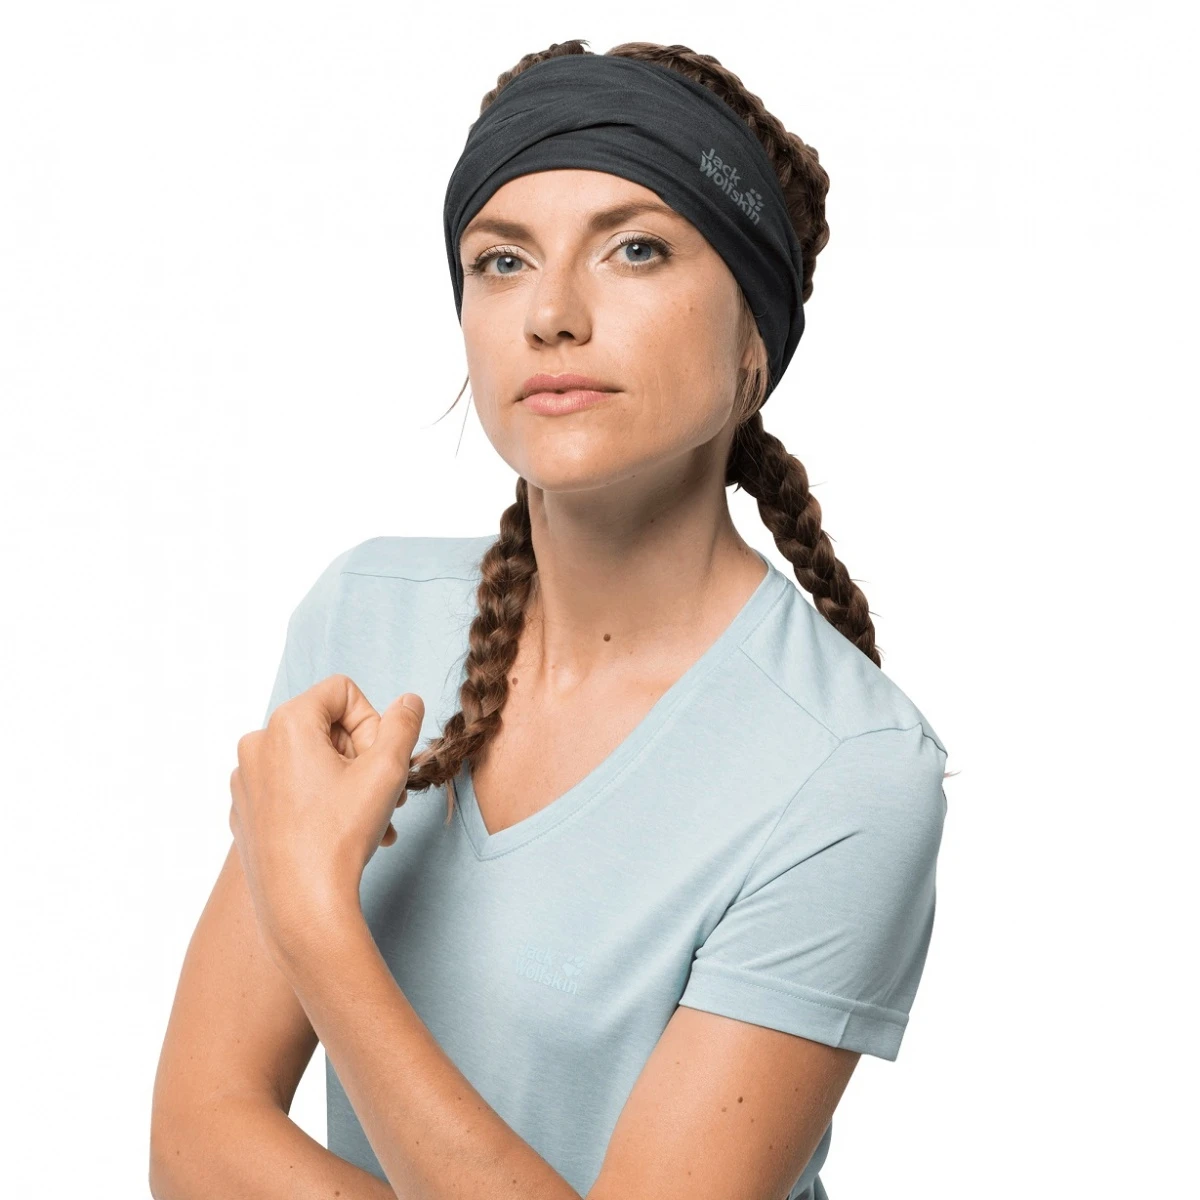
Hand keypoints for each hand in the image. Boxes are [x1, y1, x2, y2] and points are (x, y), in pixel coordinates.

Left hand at [228, 675, 424, 958]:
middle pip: (327, 727)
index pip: (343, 692)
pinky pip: (290, 789)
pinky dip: (319, 802)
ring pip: (311, 761)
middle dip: (362, 756)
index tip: (379, 762)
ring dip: (348, 783)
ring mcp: (245, 781)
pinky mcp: (245, 812)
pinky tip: (341, 834)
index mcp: (285, 723)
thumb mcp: (387, 770)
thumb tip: (409, 701)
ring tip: (372, 820)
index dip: (372, 723)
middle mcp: (256, 744)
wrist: (301, 907)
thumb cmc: (341, 835)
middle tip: (384, 793)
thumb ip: (403, 725)